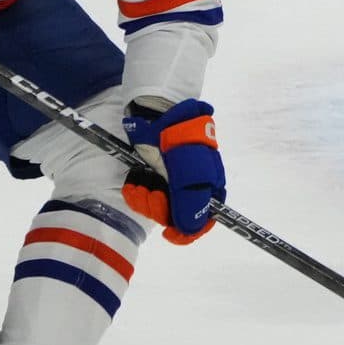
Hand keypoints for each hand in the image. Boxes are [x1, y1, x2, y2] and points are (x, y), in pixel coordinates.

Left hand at [122, 99, 223, 243]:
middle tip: (151, 194)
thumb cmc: (179, 139)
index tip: (170, 233)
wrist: (154, 112)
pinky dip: (135, 193)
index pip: (204, 219)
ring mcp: (169, 183)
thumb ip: (192, 201)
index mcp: (209, 185)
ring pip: (157, 209)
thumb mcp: (190, 171)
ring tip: (139, 182)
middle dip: (160, 209)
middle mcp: (191, 188)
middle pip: (176, 217)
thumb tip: (190, 229)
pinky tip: (133, 182)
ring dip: (145, 200)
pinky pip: (142, 198)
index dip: (188, 230)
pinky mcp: (150, 178)